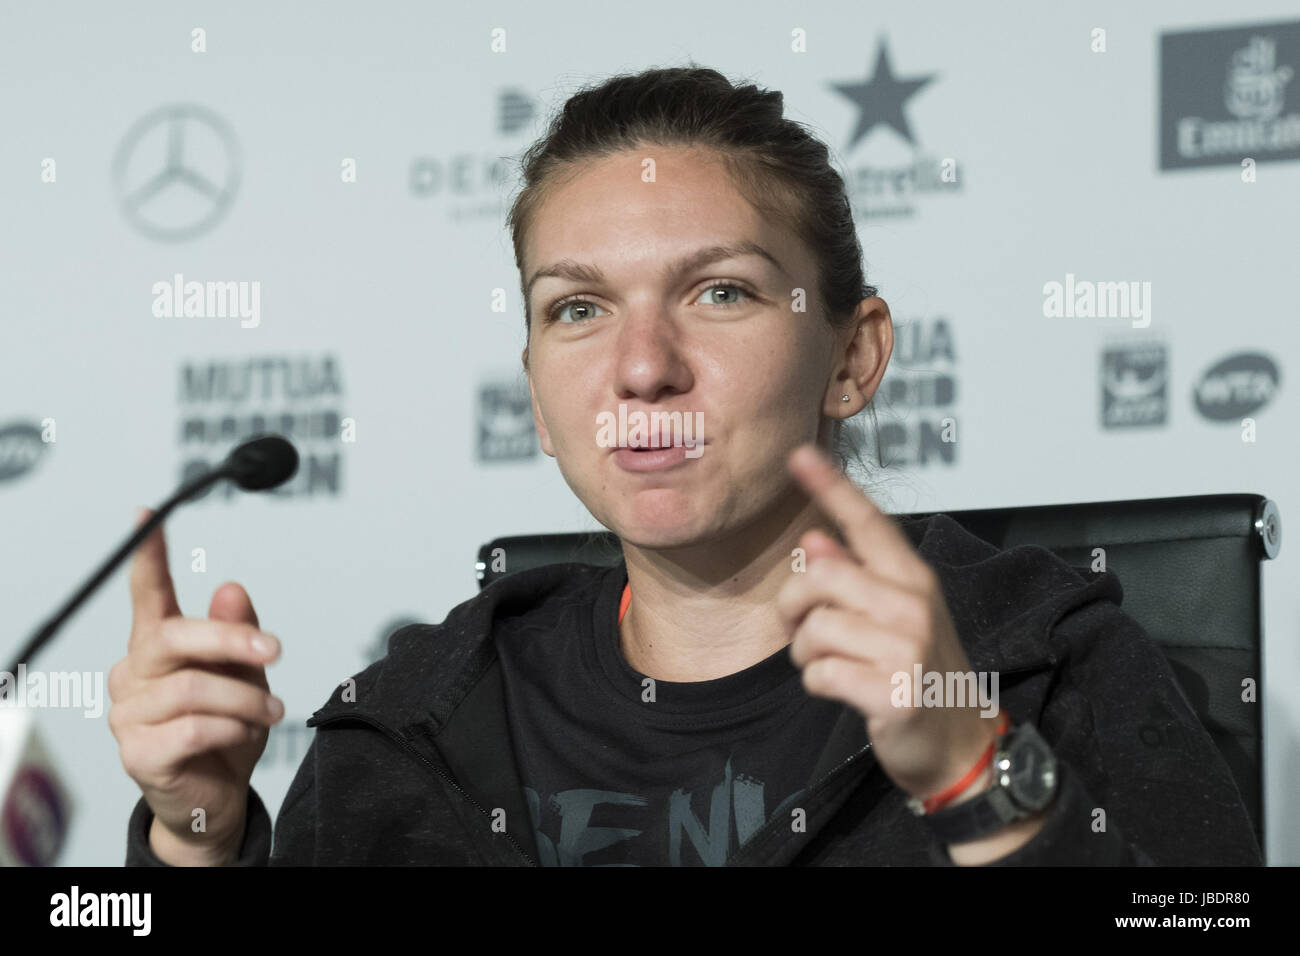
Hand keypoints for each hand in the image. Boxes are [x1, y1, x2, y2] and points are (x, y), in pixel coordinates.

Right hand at [107, 507, 283, 864]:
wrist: (216, 797)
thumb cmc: (227, 728)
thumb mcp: (244, 674)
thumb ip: (236, 633)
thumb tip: (230, 588)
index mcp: (157, 647)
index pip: (148, 594)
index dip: (148, 555)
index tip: (148, 515)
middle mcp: (134, 674)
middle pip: (175, 636)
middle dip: (232, 638)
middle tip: (275, 649)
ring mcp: (129, 714)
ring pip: (194, 687)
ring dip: (246, 697)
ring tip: (272, 709)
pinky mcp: (139, 753)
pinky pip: (194, 727)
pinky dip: (232, 726)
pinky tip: (245, 731)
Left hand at [779, 444, 1001, 804]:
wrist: (960, 744)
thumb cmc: (920, 672)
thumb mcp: (895, 617)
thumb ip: (856, 577)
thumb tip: (815, 540)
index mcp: (913, 578)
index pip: (868, 523)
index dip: (832, 488)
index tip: (799, 456)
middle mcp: (913, 604)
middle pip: (820, 577)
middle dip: (793, 606)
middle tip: (799, 630)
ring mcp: (906, 648)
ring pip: (815, 629)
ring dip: (805, 654)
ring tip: (829, 665)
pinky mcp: (893, 692)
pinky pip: (820, 674)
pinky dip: (817, 685)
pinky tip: (841, 690)